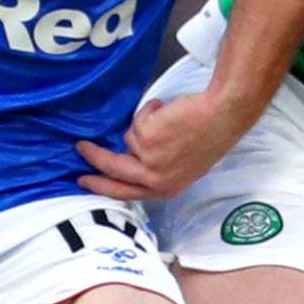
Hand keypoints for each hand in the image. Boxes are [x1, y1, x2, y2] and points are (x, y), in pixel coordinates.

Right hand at [77, 87, 249, 202]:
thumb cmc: (208, 136)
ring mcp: (148, 159)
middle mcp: (155, 179)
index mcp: (165, 189)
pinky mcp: (145, 137)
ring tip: (170, 119)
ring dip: (145, 124)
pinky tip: (170, 111)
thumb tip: (132, 158)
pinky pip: (139, 119)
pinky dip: (152, 110)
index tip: (86, 181)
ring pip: (129, 137)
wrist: (222, 116)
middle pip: (113, 170)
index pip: (126, 193)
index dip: (103, 187)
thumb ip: (157, 168)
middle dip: (94, 157)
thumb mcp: (182, 165)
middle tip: (81, 147)